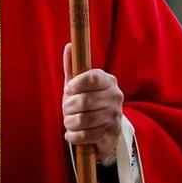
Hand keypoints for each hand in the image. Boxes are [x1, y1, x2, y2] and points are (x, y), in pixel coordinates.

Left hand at [62, 44, 124, 164]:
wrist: (105, 129)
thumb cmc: (88, 103)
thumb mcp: (78, 85)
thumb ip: (73, 67)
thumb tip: (69, 46)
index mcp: (108, 80)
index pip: (91, 78)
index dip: (76, 84)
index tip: (69, 89)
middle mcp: (115, 95)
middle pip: (84, 101)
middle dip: (68, 107)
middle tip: (66, 109)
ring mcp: (115, 114)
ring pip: (83, 119)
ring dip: (70, 122)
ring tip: (69, 122)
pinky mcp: (112, 131)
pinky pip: (86, 135)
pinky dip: (73, 136)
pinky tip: (72, 133)